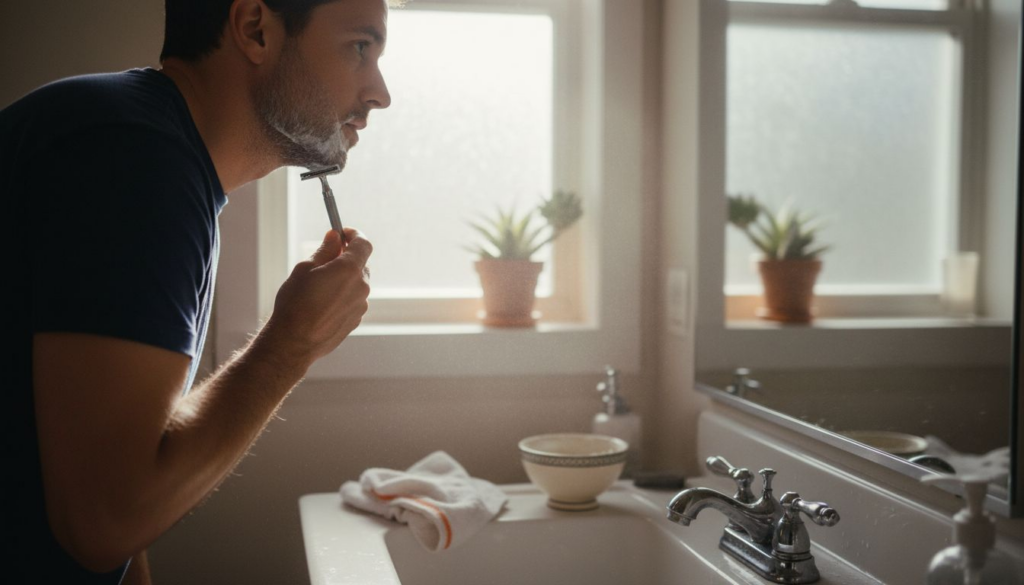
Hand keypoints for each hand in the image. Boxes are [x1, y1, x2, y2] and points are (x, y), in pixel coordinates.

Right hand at [263, 228, 371, 367]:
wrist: (294, 341)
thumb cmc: (295, 303)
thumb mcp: (305, 269)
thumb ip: (325, 250)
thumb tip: (335, 237)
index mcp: (349, 269)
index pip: (364, 244)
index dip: (354, 236)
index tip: (343, 234)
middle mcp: (361, 287)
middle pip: (361, 265)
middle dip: (346, 259)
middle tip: (326, 260)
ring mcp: (361, 305)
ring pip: (356, 284)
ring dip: (344, 280)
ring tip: (319, 288)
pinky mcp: (356, 320)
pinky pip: (353, 301)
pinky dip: (343, 297)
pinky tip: (322, 305)